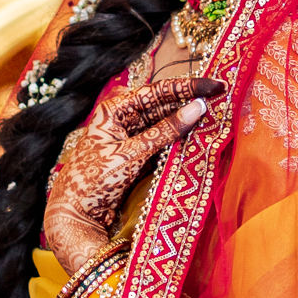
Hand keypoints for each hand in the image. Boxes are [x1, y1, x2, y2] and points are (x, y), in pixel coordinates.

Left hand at [43, 77, 223, 270]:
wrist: (74, 212)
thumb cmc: (93, 180)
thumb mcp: (131, 154)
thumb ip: (165, 131)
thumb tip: (198, 108)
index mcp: (115, 109)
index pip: (158, 92)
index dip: (188, 87)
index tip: (215, 85)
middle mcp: (124, 118)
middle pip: (164, 104)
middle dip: (191, 101)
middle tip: (222, 96)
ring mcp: (132, 136)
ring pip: (166, 122)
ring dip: (188, 120)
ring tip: (217, 114)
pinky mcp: (138, 153)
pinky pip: (164, 140)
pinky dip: (181, 138)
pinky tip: (199, 135)